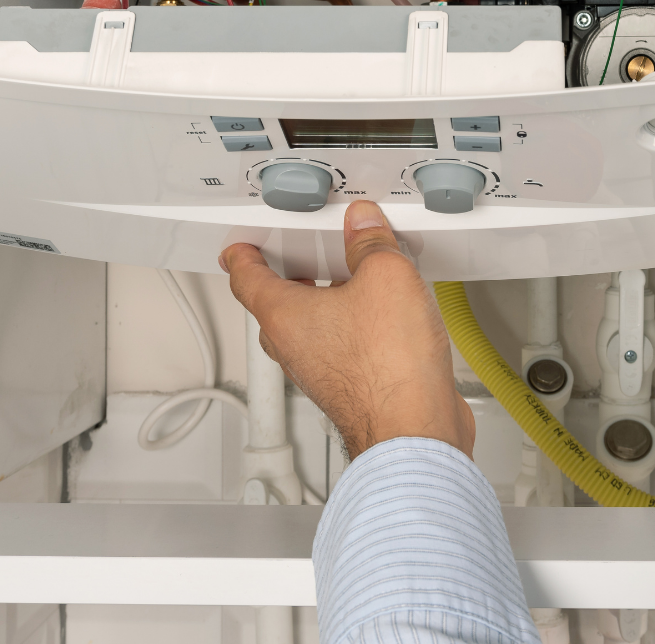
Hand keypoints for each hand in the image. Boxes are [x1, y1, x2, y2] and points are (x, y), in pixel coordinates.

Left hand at [222, 200, 474, 460]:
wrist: (414, 430)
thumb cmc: (388, 369)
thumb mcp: (386, 277)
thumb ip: (371, 243)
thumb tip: (364, 224)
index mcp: (284, 316)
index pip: (246, 279)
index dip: (242, 255)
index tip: (240, 247)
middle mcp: (295, 348)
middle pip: (276, 307)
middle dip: (285, 279)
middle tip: (295, 257)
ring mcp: (320, 373)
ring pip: (309, 331)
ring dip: (323, 304)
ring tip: (348, 280)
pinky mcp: (348, 390)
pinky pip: (339, 350)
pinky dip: (350, 330)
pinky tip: (382, 318)